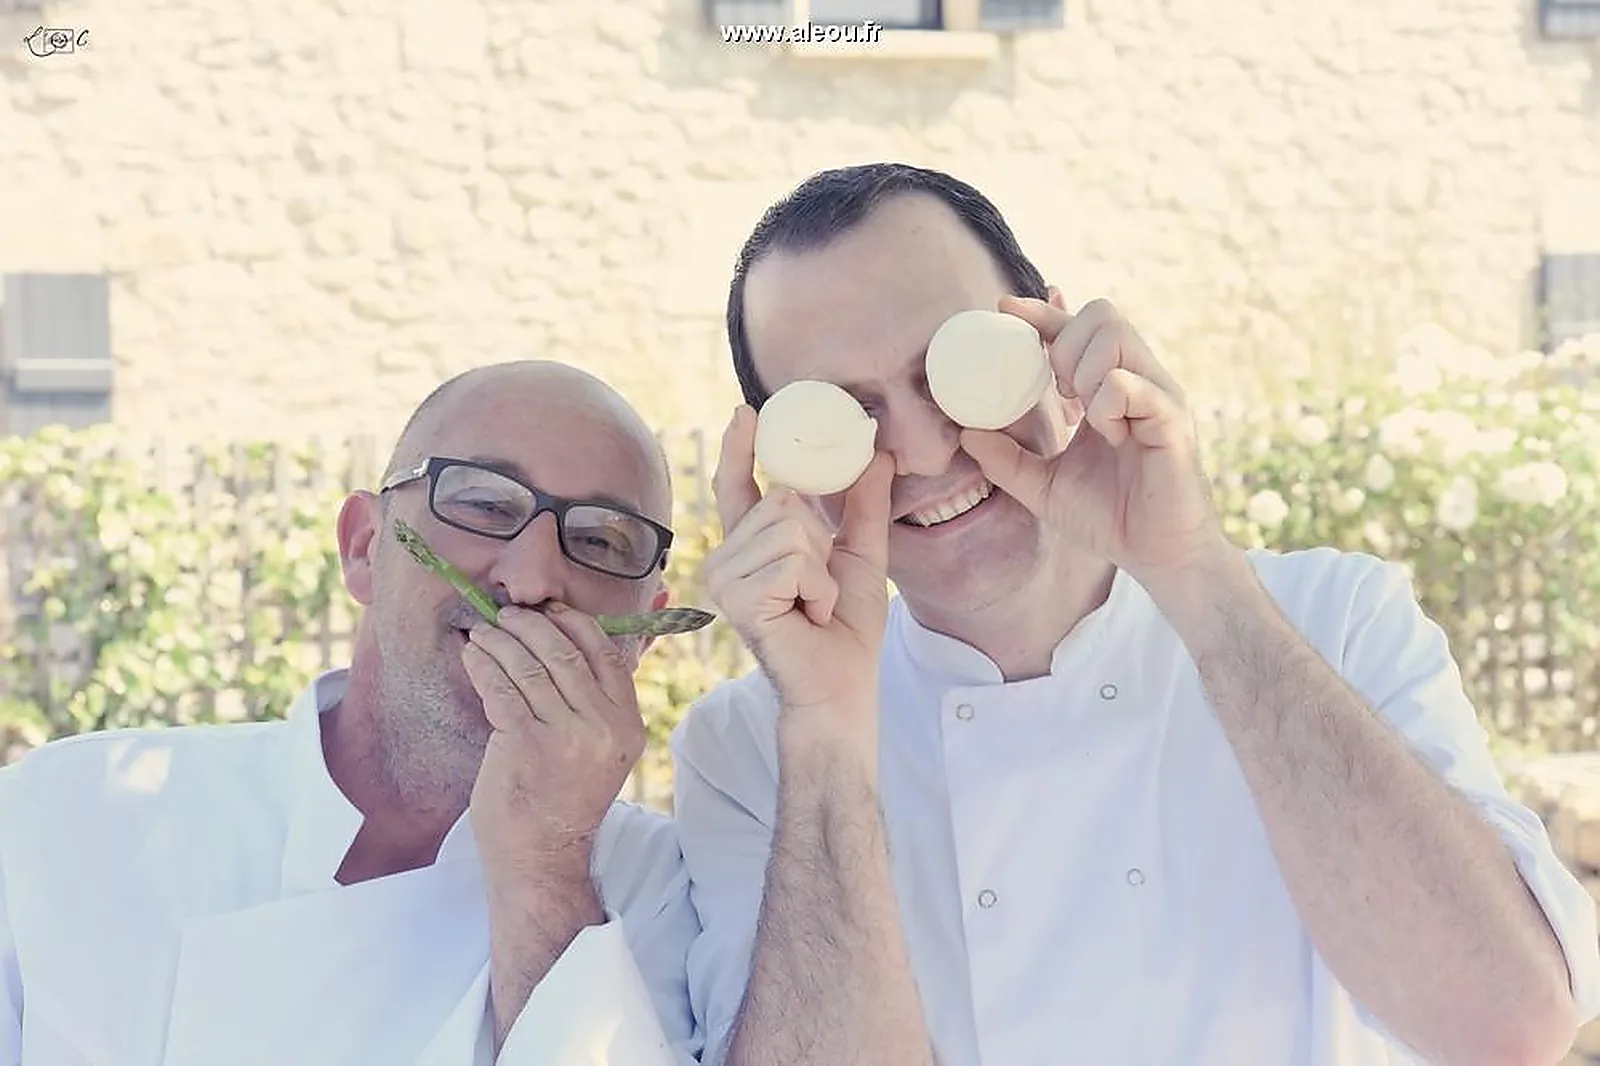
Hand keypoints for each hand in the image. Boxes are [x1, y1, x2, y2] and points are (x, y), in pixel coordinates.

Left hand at [461, 604, 644, 879]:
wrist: (541, 856)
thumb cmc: (564, 800)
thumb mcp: (603, 752)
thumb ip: (600, 704)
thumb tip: (584, 642)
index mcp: (627, 725)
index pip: (606, 654)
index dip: (575, 624)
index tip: (550, 611)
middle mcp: (602, 727)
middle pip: (564, 653)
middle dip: (530, 626)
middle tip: (507, 615)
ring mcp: (564, 736)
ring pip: (529, 667)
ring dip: (500, 641)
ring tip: (483, 632)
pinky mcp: (524, 743)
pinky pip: (500, 688)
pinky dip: (483, 665)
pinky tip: (473, 656)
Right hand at [704, 405, 895, 736]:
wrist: (841, 685)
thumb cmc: (845, 629)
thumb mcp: (861, 553)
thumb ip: (863, 503)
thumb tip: (877, 452)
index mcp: (752, 547)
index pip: (739, 487)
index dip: (741, 448)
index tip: (747, 411)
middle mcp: (728, 558)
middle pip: (783, 502)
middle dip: (820, 542)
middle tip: (819, 588)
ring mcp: (725, 579)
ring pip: (789, 529)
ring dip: (821, 570)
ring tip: (814, 604)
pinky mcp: (736, 598)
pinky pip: (792, 560)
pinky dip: (817, 588)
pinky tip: (810, 615)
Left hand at [958, 293, 1227, 581]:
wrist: (1154, 555)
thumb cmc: (1110, 517)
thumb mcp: (1043, 487)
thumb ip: (1007, 460)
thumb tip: (965, 434)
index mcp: (1106, 389)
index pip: (1075, 328)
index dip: (1041, 312)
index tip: (1003, 308)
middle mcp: (1136, 381)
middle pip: (1102, 313)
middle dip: (1064, 343)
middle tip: (1058, 391)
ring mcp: (1157, 395)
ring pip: (1117, 336)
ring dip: (1083, 369)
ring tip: (1084, 414)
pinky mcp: (1171, 418)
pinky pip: (1128, 384)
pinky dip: (1105, 402)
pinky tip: (1108, 433)